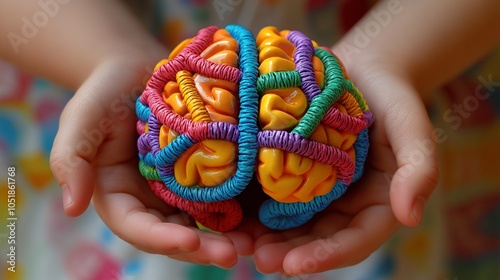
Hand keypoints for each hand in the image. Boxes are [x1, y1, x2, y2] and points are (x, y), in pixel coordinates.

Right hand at [49, 55, 254, 267]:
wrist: (139, 73)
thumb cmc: (106, 93)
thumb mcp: (82, 120)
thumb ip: (72, 159)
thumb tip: (72, 207)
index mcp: (119, 197)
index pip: (137, 227)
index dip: (162, 238)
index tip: (191, 241)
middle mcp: (150, 201)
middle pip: (174, 233)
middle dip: (201, 247)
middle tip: (232, 255)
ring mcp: (177, 190)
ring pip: (201, 222)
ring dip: (225, 238)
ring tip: (252, 245)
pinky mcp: (202, 176)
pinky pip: (220, 198)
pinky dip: (237, 212)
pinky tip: (259, 218)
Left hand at [252, 56, 438, 275]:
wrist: (362, 72)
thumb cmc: (392, 99)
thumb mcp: (411, 129)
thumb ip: (419, 169)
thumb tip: (410, 217)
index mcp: (375, 206)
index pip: (353, 241)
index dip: (326, 256)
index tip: (294, 266)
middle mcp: (343, 205)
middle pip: (315, 239)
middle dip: (287, 253)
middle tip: (258, 259)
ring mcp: (315, 191)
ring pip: (289, 224)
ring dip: (263, 237)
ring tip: (235, 244)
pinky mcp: (292, 171)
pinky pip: (271, 194)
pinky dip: (251, 207)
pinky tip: (228, 213)